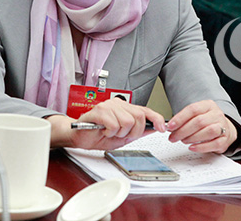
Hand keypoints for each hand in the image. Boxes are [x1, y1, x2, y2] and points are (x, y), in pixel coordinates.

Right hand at [47, 98, 165, 149]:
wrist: (78, 136)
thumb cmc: (97, 135)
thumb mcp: (122, 136)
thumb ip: (137, 131)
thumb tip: (153, 128)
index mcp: (124, 107)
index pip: (145, 110)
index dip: (156, 119)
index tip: (161, 128)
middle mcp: (117, 103)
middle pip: (139, 117)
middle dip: (133, 132)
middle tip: (122, 135)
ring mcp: (108, 106)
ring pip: (127, 122)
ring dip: (120, 133)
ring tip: (110, 133)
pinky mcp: (99, 111)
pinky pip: (114, 124)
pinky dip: (110, 132)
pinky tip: (104, 131)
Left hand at [166, 100, 236, 153]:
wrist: (225, 129)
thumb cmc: (207, 122)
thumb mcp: (197, 115)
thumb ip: (185, 119)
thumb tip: (170, 127)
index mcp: (208, 105)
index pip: (193, 109)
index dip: (180, 118)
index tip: (170, 126)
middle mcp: (216, 114)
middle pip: (199, 122)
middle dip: (183, 131)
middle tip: (173, 137)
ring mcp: (223, 126)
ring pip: (208, 131)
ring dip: (192, 138)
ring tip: (183, 141)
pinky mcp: (225, 139)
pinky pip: (214, 144)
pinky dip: (201, 147)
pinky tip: (192, 147)